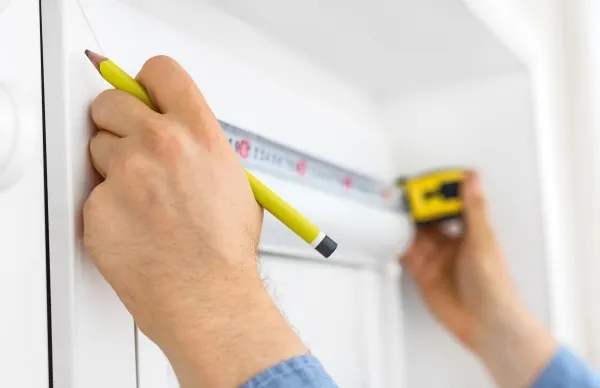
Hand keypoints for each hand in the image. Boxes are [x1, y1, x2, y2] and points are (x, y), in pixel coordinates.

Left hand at [84, 56, 306, 386]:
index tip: (140, 92)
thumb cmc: (225, 250)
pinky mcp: (99, 207)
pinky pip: (93, 193)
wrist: (208, 298)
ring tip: (143, 202)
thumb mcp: (233, 181)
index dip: (147, 81)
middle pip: (111, 102)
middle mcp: (160, 145)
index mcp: (198, 134)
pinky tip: (134, 227)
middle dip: (116, 120)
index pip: (160, 72)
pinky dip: (107, 207)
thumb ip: (201, 147)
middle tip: (129, 146)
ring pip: (97, 148)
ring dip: (112, 167)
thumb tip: (179, 133)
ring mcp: (126, 175)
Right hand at [402, 171, 556, 387]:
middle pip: (429, 217)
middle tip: (402, 193)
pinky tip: (390, 232)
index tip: (425, 180)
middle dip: (416, 205)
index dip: (437, 190)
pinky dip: (397, 242)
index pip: (450, 203)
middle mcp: (451, 243)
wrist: (485, 323)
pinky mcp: (422, 273)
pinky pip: (405, 253)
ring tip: (392, 208)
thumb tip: (472, 178)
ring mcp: (436, 258)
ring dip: (404, 222)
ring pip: (415, 233)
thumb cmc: (494, 286)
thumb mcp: (482, 240)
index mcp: (470, 231)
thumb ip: (473, 208)